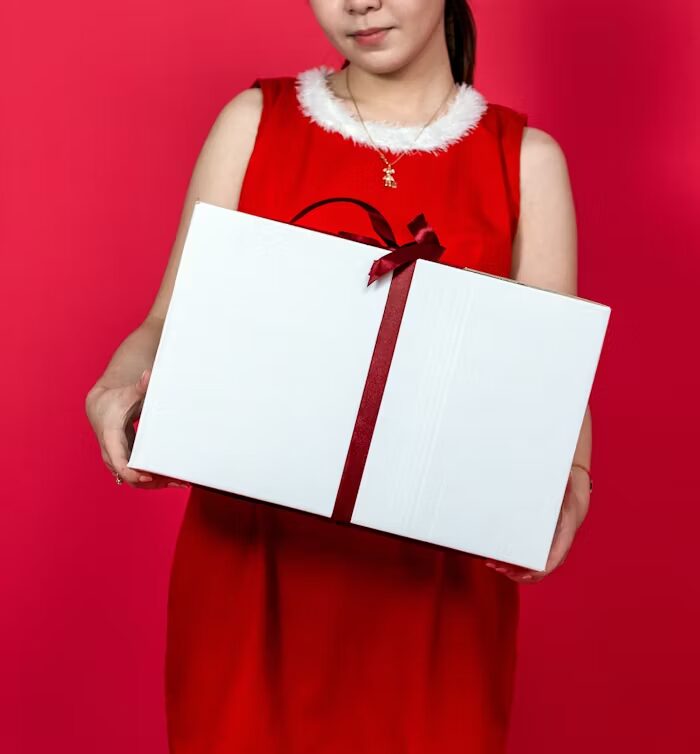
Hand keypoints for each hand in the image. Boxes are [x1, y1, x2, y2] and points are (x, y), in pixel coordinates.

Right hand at [85, 368, 189, 490]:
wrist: (99, 407)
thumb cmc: (114, 400)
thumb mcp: (127, 394)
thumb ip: (139, 387)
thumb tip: (148, 375)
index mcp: (111, 439)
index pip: (119, 462)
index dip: (133, 473)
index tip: (148, 476)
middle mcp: (112, 454)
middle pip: (130, 476)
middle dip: (152, 482)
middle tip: (176, 481)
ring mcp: (118, 459)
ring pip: (134, 480)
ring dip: (156, 483)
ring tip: (180, 482)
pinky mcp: (126, 460)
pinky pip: (138, 475)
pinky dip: (153, 478)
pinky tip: (171, 477)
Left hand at [484, 468, 589, 582]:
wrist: (571, 508)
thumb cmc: (567, 501)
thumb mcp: (567, 493)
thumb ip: (566, 485)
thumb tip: (567, 474)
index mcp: (561, 542)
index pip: (550, 563)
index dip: (535, 571)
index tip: (522, 573)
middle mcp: (553, 552)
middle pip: (534, 571)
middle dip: (515, 572)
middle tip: (497, 566)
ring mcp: (544, 554)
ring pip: (526, 571)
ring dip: (508, 570)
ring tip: (491, 563)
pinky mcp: (535, 551)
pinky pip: (523, 564)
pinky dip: (509, 565)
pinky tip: (494, 560)